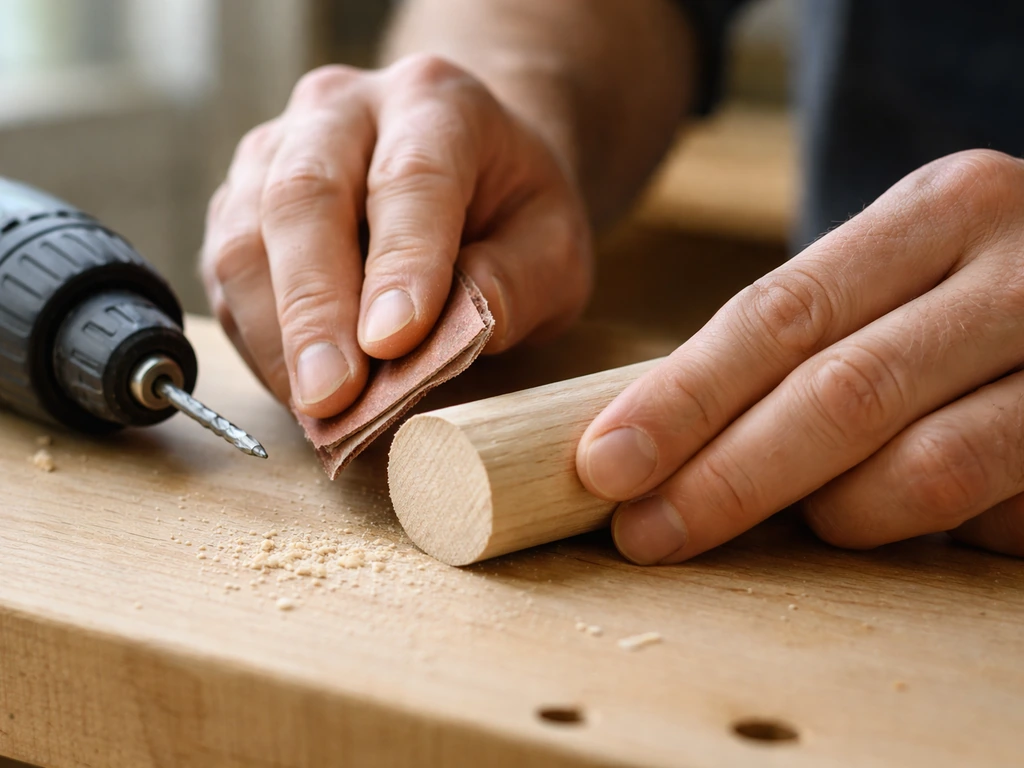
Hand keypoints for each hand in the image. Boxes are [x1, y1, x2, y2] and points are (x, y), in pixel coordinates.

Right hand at [201, 55, 590, 417]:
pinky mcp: (241, 198)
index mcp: (436, 102)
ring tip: (314, 405)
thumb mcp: (554, 246)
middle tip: (331, 394)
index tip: (393, 342)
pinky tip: (294, 381)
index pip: (412, 176)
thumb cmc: (510, 213)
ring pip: (247, 233)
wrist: (463, 169)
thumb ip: (519, 281)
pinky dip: (256, 335)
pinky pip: (226, 270)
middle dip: (315, 307)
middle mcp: (342, 108)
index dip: (401, 261)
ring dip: (275, 331)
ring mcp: (278, 148)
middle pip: (305, 195)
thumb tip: (451, 332)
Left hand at [577, 150, 1023, 561]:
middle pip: (838, 391)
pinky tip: (903, 524)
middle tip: (647, 534)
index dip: (682, 399)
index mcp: (935, 214)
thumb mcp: (892, 283)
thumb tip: (656, 442)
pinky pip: (997, 514)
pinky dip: (931, 533)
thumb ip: (801, 345)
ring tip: (806, 522)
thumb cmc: (966, 301)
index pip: (778, 314)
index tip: (603, 465)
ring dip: (837, 515)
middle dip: (726, 477)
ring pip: (924, 468)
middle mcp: (1013, 270)